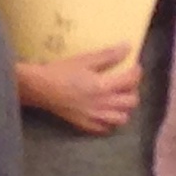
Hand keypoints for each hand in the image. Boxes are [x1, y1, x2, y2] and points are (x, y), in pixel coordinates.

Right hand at [18, 46, 140, 135]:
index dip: (137, 72)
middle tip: (126, 83)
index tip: (134, 66)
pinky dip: (109, 121)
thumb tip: (127, 47)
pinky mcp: (85, 124)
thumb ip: (108, 55)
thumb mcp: (84, 60)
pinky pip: (105, 128)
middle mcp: (102, 104)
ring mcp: (94, 117)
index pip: (131, 80)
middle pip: (131, 102)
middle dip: (132, 91)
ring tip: (117, 99)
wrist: (39, 88)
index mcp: (103, 86)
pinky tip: (104, 112)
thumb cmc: (60, 71)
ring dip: (123, 108)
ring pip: (122, 118)